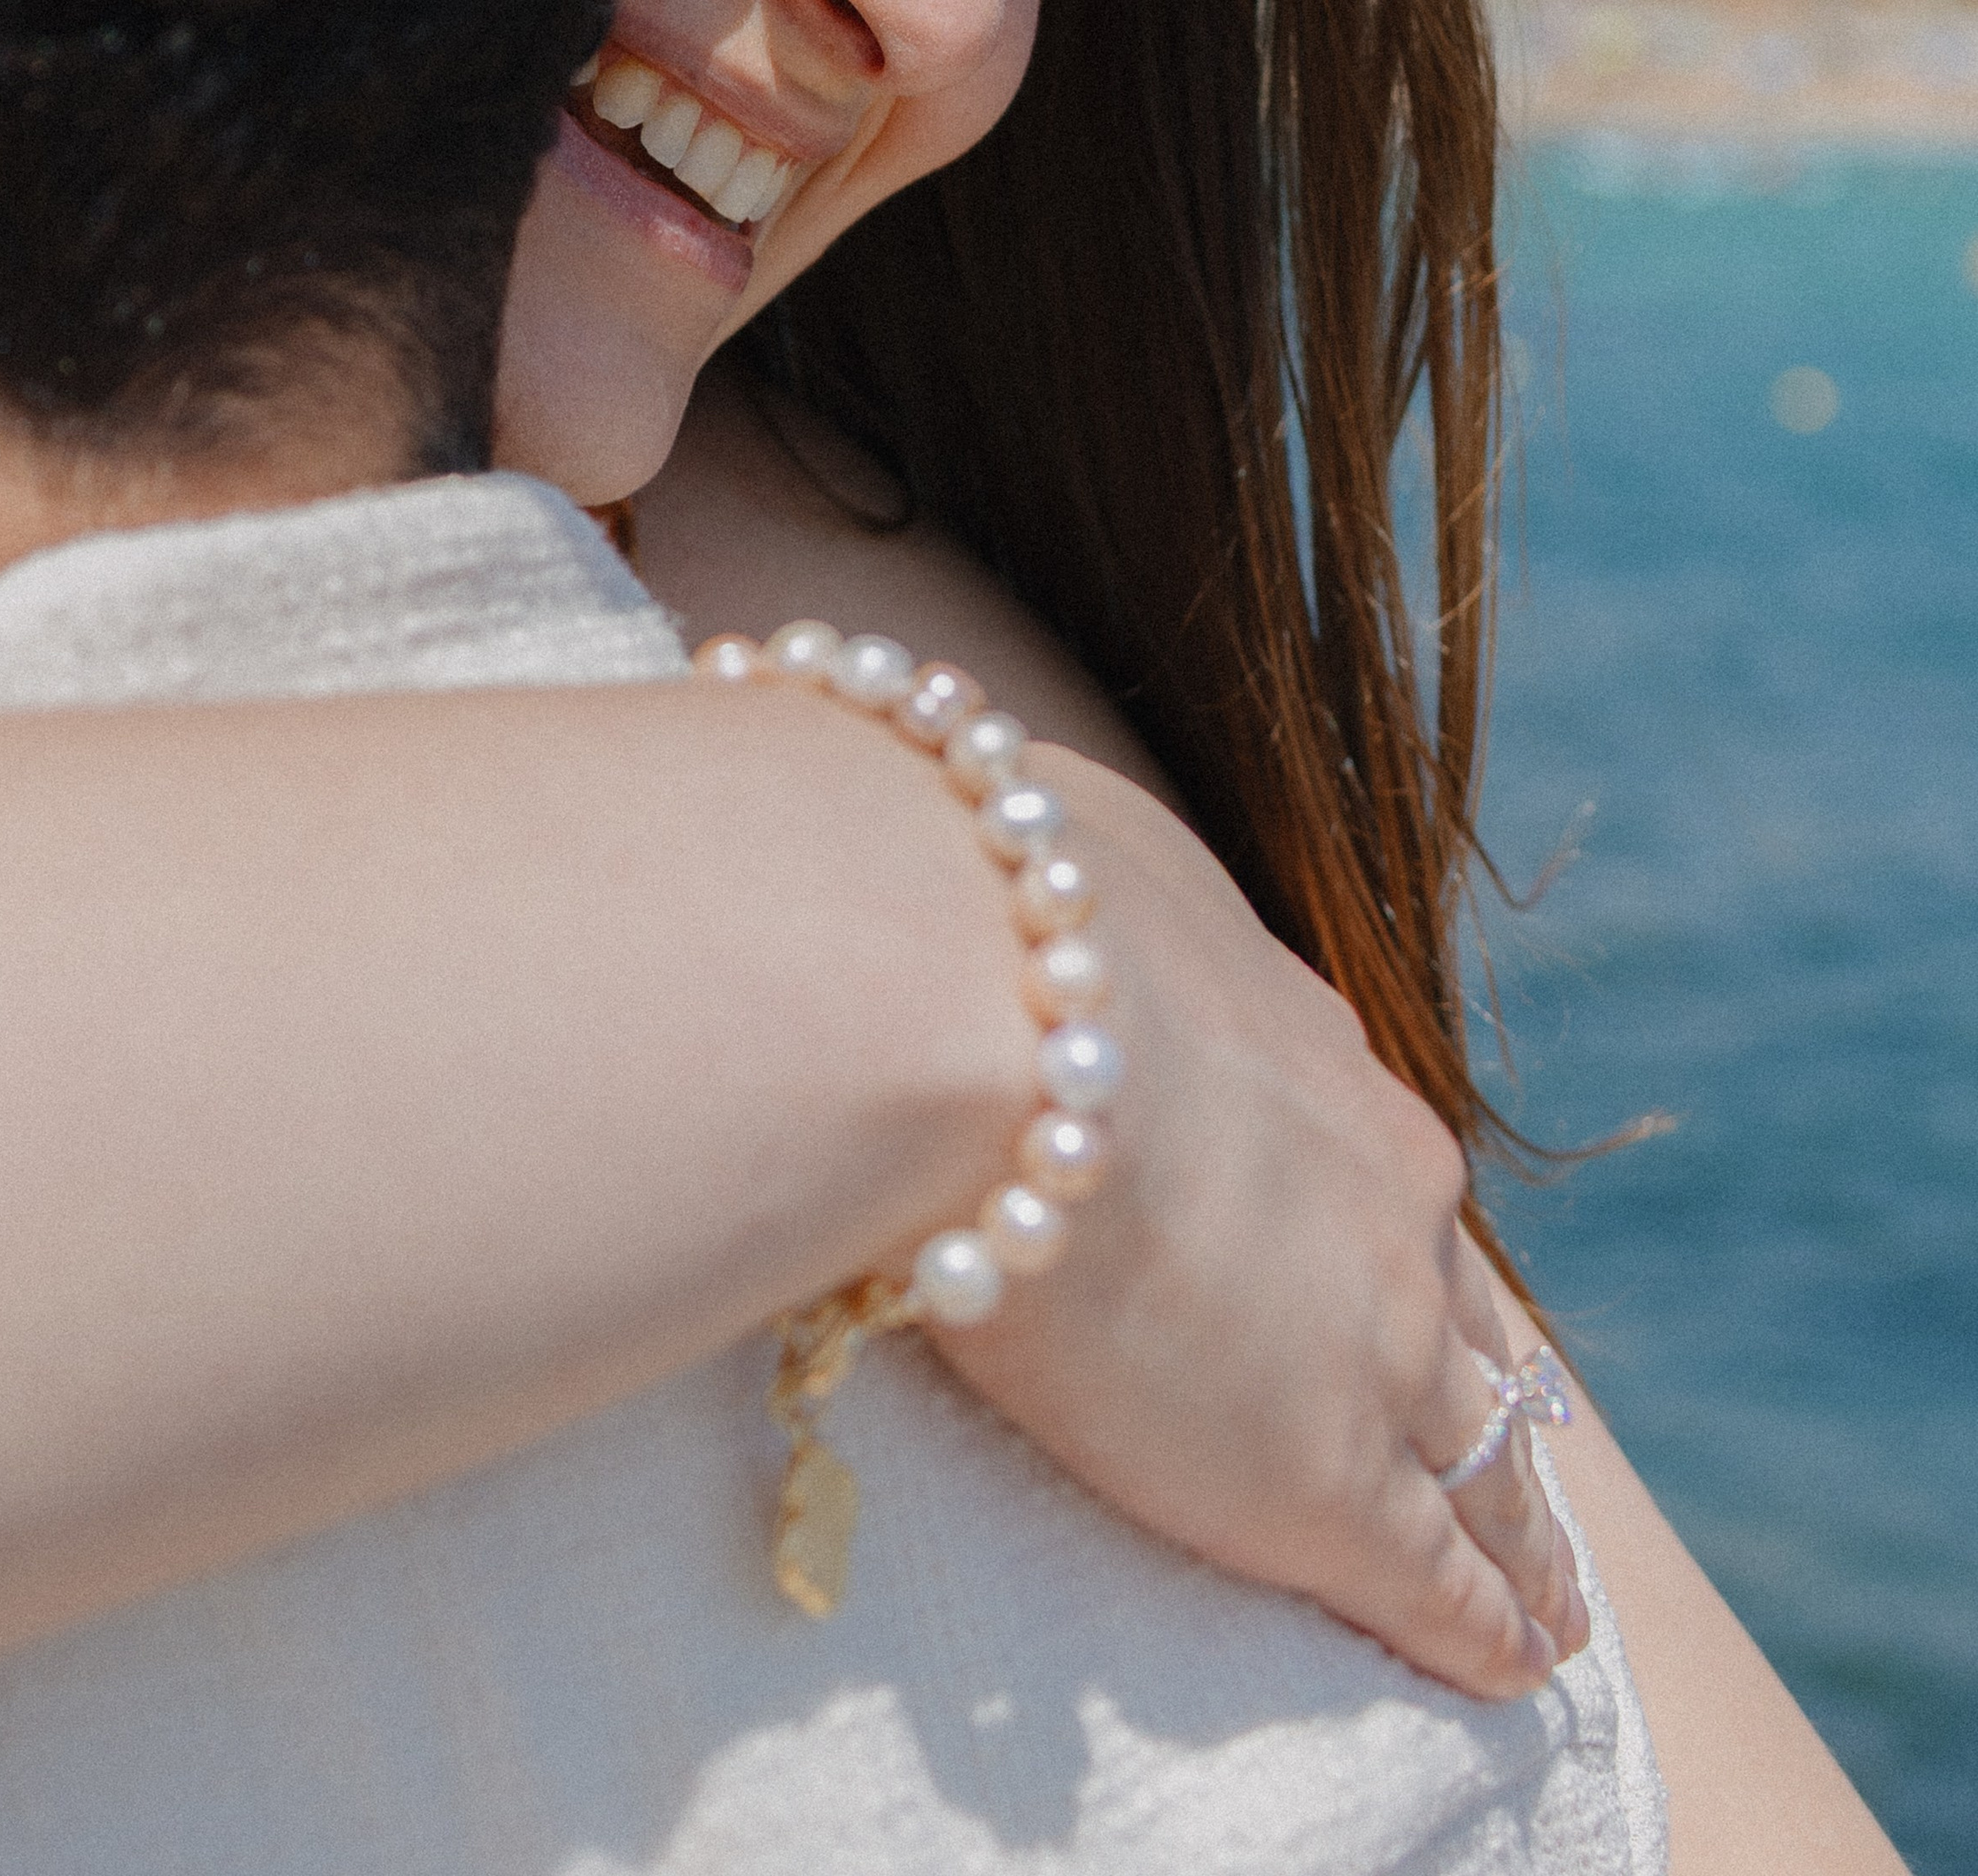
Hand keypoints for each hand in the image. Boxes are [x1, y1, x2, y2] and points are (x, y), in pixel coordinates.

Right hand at [930, 746, 1588, 1700]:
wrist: (977, 1007)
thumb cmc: (989, 911)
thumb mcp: (1060, 866)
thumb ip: (1064, 898)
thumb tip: (1009, 860)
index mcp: (1317, 1067)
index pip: (1384, 1185)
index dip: (1396, 1245)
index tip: (1411, 1284)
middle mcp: (1383, 1202)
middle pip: (1465, 1322)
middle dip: (1486, 1395)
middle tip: (1513, 1461)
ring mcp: (1369, 1343)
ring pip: (1479, 1453)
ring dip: (1512, 1526)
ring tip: (1542, 1599)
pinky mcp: (1324, 1480)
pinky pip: (1436, 1576)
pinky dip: (1485, 1623)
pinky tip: (1511, 1658)